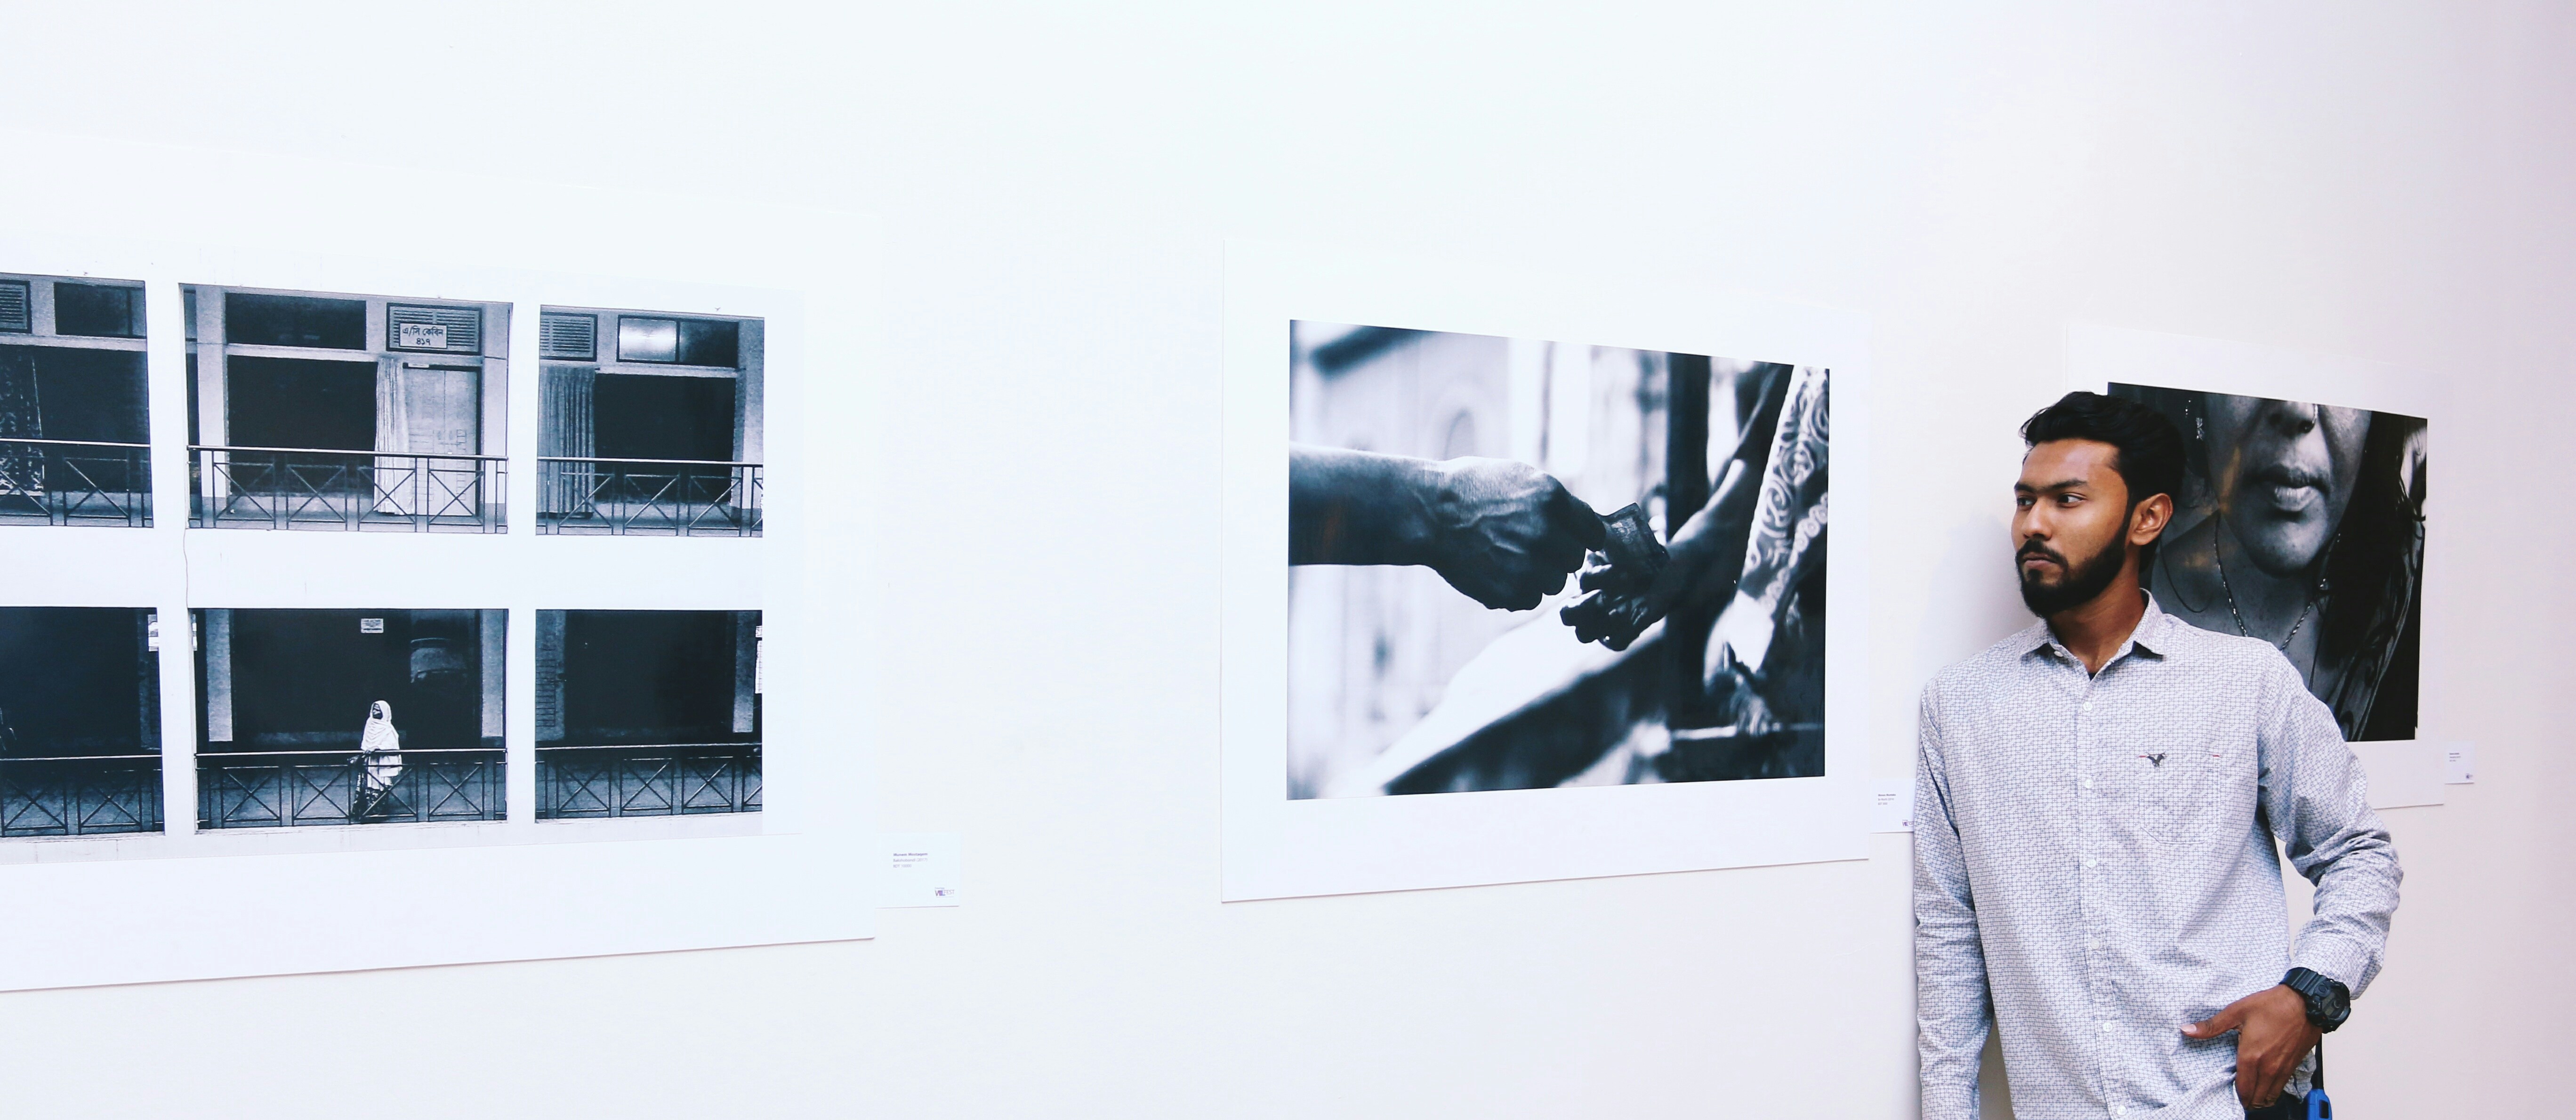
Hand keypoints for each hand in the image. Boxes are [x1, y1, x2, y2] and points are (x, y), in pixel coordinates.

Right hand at [1422, 458, 1604, 609]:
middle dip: (1558, 555)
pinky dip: (1517, 590)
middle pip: (1575, 560)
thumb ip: (1558, 504)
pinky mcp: (1509, 591)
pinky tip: (1497, 570)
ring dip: (1538, 574)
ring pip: (1554, 583)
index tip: (1569, 537)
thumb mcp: (1521, 478)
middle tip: (1531, 545)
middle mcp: (1544, 533)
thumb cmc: (1473, 489)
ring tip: (1509, 557)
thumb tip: (1586, 528)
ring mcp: (1527, 565)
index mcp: (1551, 499)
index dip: (1581, 535)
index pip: (1594, 532)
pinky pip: (1530, 599)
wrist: (1429, 513)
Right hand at [1562, 549, 1685, 648]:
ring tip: (1624, 609)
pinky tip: (1639, 614)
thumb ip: (1613, 544)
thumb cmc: (1645, 555)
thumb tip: (1602, 535)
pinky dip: (1625, 632)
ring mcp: (1603, 620)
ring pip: (1583, 634)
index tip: (1622, 571)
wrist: (1671, 570)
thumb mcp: (1629, 544)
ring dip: (1602, 623)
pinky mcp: (1623, 632)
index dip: (1598, 579)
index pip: (1579, 584)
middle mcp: (1589, 600)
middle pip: (1568, 615)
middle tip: (1607, 597)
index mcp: (1588, 577)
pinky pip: (1615, 642)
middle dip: (1585, 606)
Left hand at [2182, 985, 2318, 1110]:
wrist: (2306, 1003)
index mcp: (2252, 1056)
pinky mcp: (2295, 1065)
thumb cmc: (2273, 1005)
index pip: (2242, 1089)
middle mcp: (2269, 1067)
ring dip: (2261, 1098)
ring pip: (2271, 1096)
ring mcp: (2283, 1068)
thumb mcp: (2237, 1011)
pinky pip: (2282, 1086)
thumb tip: (2187, 1030)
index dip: (2236, 1095)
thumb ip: (2212, 1026)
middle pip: (2257, 1098)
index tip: (2230, 1093)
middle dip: (2248, 1100)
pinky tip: (2267, 1084)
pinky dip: (2274, 1090)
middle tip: (2240, 1095)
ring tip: (2253, 1094)